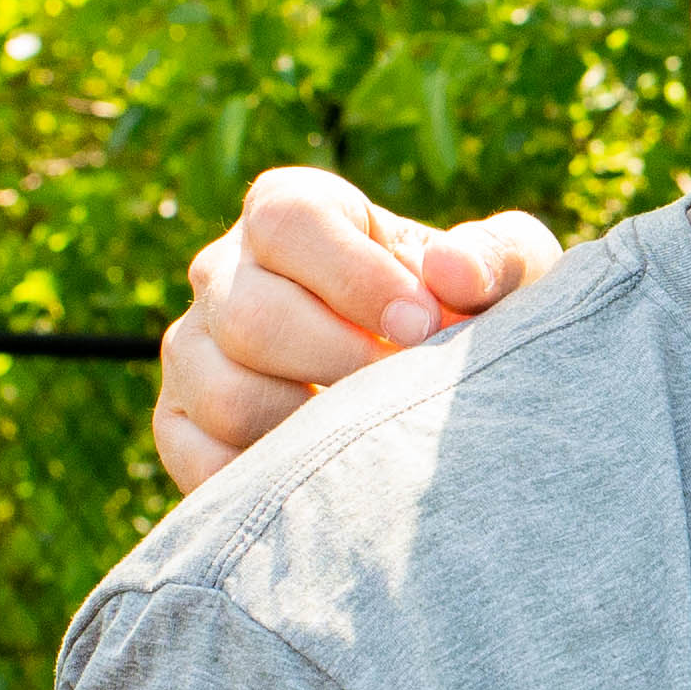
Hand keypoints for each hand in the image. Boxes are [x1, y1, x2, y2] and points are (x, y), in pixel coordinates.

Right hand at [151, 167, 565, 492]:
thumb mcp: (509, 273)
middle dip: (341, 361)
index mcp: (292, 211)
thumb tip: (452, 271)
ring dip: (311, 427)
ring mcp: (194, 351)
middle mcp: (225, 272)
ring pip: (224, 394)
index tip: (423, 325)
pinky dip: (269, 478)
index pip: (287, 221)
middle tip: (405, 390)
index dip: (355, 275)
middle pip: (250, 314)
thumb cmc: (471, 314)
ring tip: (375, 434)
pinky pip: (201, 460)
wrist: (440, 390)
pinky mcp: (181, 424)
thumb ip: (495, 258)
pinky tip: (334, 473)